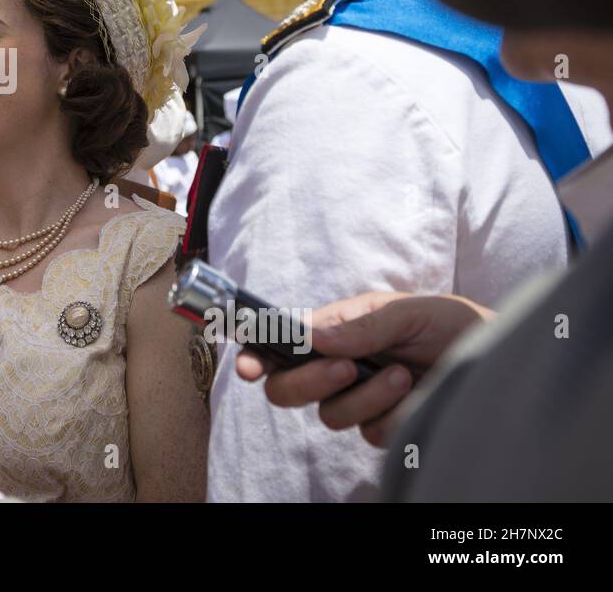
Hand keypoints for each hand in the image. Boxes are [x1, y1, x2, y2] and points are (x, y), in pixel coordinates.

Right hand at [236, 292, 491, 446]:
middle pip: (284, 389)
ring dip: (365, 396)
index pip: (276, 345)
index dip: (251, 355)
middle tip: (344, 368)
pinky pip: (369, 432)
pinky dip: (392, 413)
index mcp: (330, 331)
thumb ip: (362, 324)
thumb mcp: (408, 311)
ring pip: (329, 414)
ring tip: (402, 373)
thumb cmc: (449, 324)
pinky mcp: (382, 425)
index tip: (246, 366)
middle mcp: (334, 367)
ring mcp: (356, 400)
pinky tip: (414, 393)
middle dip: (308, 382)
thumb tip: (313, 337)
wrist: (497, 357)